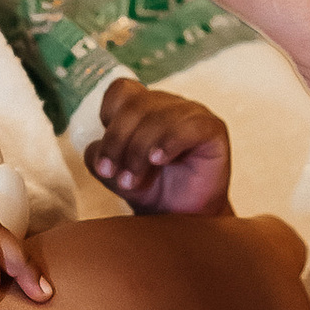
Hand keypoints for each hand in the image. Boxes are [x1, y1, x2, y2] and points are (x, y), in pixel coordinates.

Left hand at [87, 77, 233, 215]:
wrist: (183, 219)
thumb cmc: (153, 191)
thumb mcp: (116, 176)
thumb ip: (100, 158)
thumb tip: (96, 150)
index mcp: (144, 108)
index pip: (121, 91)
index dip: (108, 115)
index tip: (106, 151)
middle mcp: (167, 105)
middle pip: (135, 105)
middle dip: (117, 142)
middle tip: (114, 175)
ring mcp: (192, 114)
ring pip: (158, 117)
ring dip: (138, 151)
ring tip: (132, 180)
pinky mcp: (213, 129)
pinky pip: (190, 126)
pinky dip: (168, 142)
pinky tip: (158, 160)